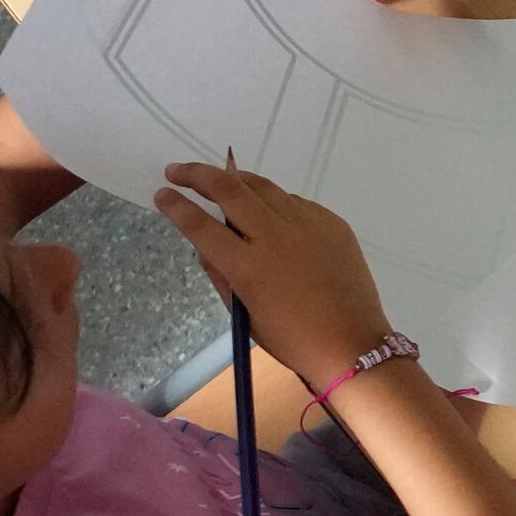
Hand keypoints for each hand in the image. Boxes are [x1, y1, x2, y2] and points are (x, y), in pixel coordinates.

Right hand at [155, 160, 391, 375]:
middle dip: (198, 175)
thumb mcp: (246, 315)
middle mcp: (276, 237)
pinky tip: (268, 215)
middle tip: (177, 170)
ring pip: (264, 188)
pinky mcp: (332, 222)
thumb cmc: (293, 340)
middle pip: (230, 190)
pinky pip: (294, 203)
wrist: (353, 344)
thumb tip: (206, 245)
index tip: (162, 194)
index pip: (201, 225)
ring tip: (219, 182)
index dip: (176, 206)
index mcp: (249, 267)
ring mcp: (308, 225)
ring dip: (236, 182)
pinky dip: (274, 204)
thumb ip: (221, 276)